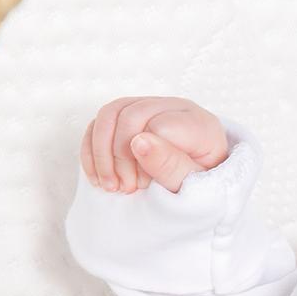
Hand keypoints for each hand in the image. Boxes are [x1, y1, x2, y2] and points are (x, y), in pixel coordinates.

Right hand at [80, 96, 229, 193]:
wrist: (204, 187)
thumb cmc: (203, 186)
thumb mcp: (195, 183)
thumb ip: (171, 165)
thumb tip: (138, 141)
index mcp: (199, 123)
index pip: (157, 126)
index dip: (143, 157)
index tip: (143, 185)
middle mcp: (175, 108)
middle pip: (129, 115)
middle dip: (118, 157)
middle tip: (125, 187)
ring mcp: (151, 108)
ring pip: (109, 114)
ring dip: (101, 154)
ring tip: (111, 185)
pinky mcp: (130, 115)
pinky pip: (99, 123)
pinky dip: (92, 151)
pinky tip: (100, 177)